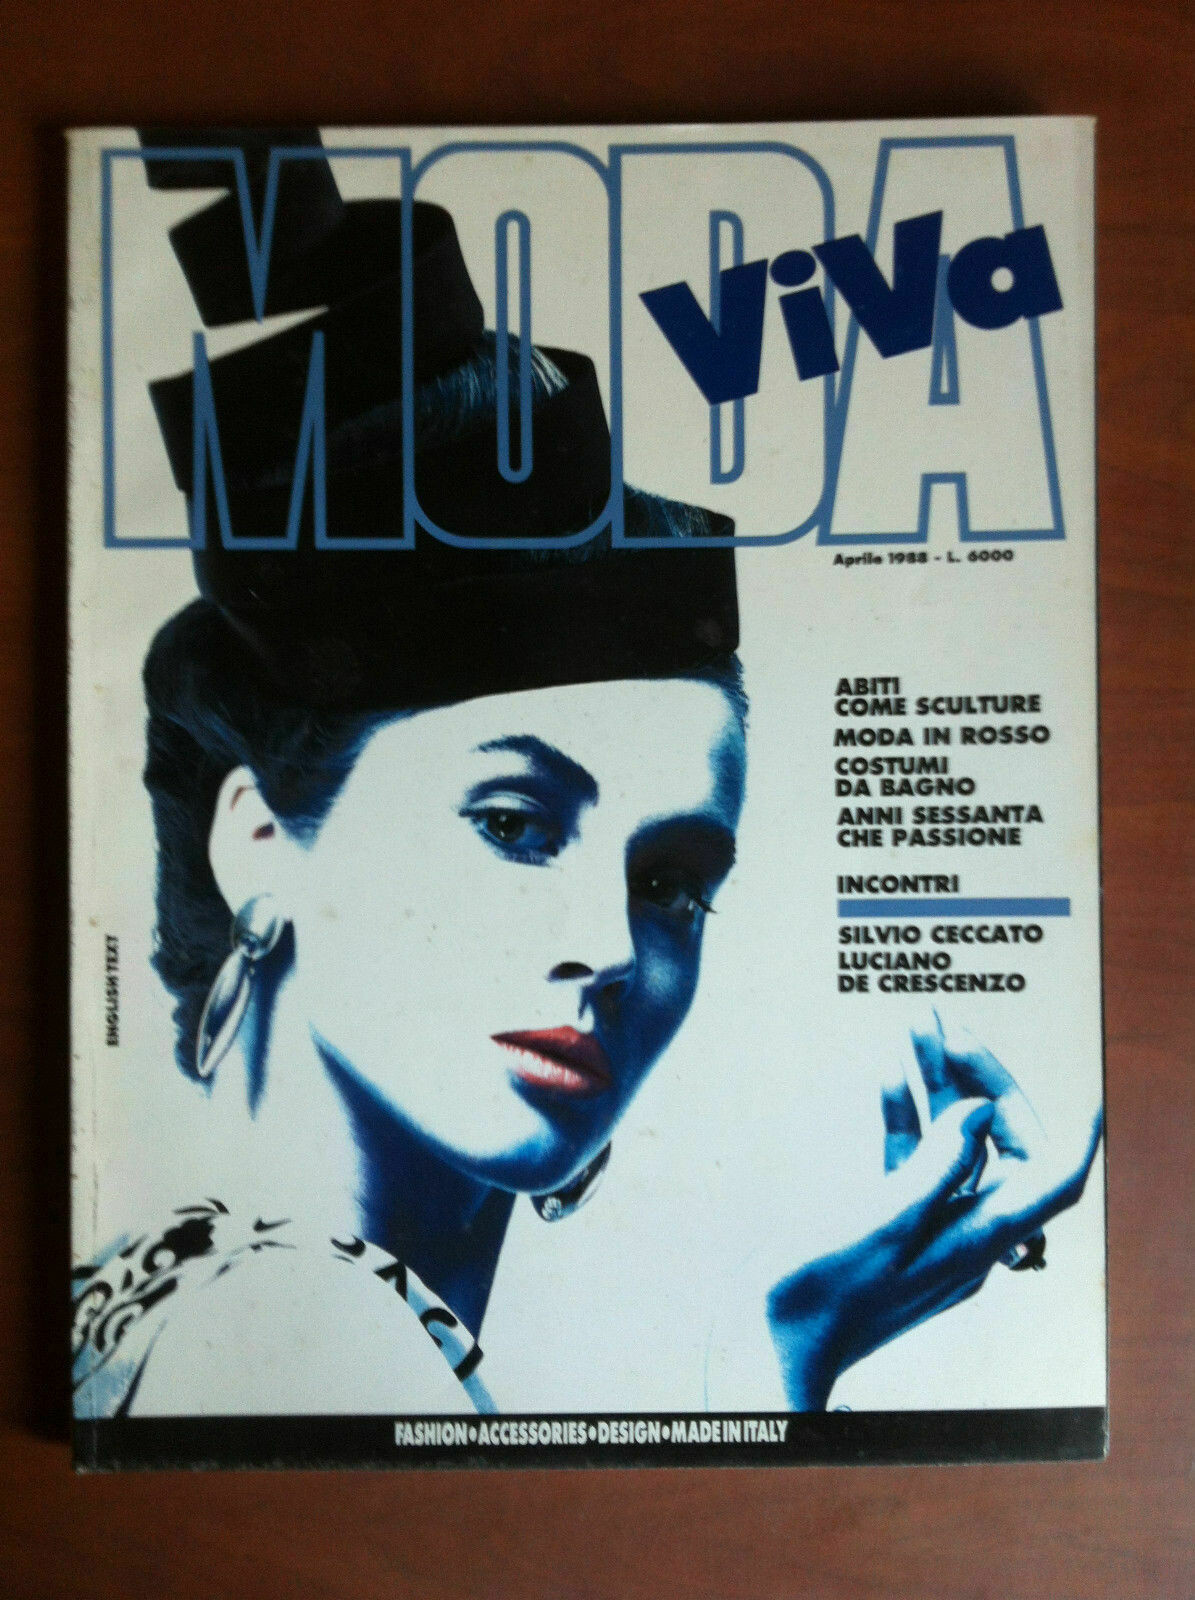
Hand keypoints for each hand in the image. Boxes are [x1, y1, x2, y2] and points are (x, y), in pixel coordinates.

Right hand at [765, 1011, 1102, 1409]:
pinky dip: (901, 1117)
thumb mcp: (883, 1223)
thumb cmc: (822, 1293)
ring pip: (950, 1144)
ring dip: (935, 1086)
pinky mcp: (892, 1226)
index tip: (1086, 1092)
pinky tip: (884, 1077)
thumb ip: (938, 1166)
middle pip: (997, 1146)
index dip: (1073, 1136)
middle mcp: (962, 1235)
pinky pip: (912, 1162)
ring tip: (914, 1028)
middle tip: (945, 1027)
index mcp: (974, 1239)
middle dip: (978, 1081)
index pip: (1051, 1181)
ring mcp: (927, 1229)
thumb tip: (984, 1113)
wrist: (768, 1346)